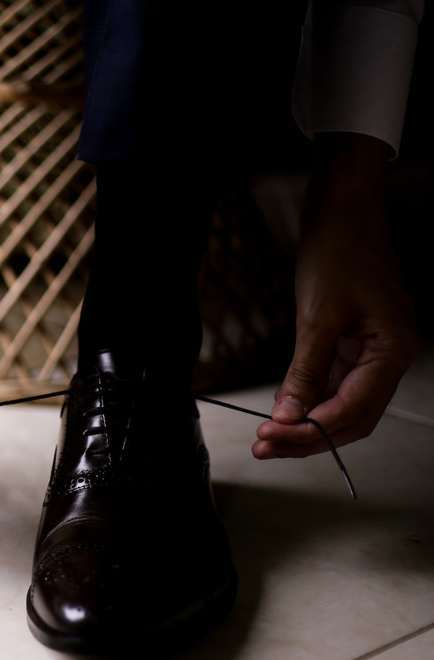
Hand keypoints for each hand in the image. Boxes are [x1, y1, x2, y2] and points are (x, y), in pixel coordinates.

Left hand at [254, 134, 420, 458]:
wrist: (344, 212)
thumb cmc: (338, 252)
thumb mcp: (316, 316)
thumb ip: (305, 371)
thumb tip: (287, 415)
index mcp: (394, 349)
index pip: (353, 410)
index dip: (311, 431)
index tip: (271, 438)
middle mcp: (392, 355)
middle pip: (352, 417)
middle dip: (308, 437)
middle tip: (264, 447)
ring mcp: (377, 351)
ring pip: (344, 405)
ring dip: (307, 423)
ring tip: (268, 436)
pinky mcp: (358, 343)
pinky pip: (336, 384)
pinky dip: (310, 400)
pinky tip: (282, 411)